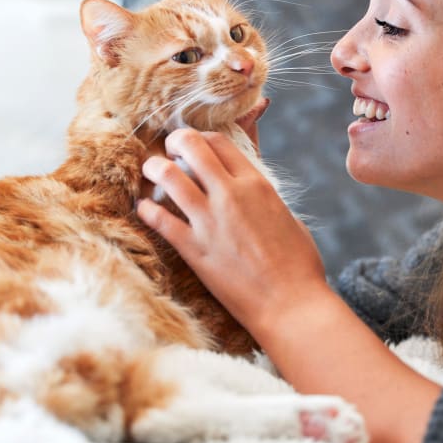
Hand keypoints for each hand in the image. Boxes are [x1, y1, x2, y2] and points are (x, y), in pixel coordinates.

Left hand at [137, 127, 328, 336]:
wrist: (290, 304)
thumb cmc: (299, 265)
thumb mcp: (288, 217)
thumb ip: (265, 199)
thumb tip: (255, 191)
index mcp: (257, 185)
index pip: (220, 142)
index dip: (202, 138)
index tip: (195, 145)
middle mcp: (231, 195)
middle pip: (191, 147)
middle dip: (175, 141)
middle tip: (168, 149)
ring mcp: (209, 221)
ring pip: (168, 176)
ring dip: (153, 168)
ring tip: (149, 171)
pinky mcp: (193, 249)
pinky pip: (159, 219)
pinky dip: (146, 209)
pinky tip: (143, 207)